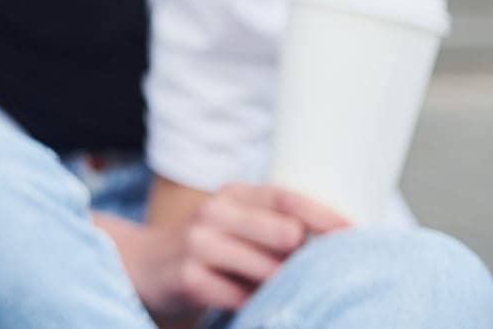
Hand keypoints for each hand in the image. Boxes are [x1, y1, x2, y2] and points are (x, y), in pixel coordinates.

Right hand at [120, 182, 349, 319]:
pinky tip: (247, 305)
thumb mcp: (236, 223)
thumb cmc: (207, 248)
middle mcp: (214, 212)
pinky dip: (253, 306)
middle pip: (285, 233)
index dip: (325, 216)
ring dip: (281, 287)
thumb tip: (339, 245)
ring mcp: (198, 243)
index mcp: (232, 194)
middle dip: (304, 259)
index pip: (287, 197)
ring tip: (277, 292)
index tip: (357, 235)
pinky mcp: (188, 278)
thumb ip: (275, 226)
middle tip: (314, 275)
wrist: (141, 265)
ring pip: (269, 270)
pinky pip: (243, 298)